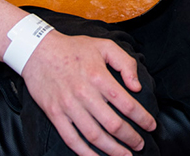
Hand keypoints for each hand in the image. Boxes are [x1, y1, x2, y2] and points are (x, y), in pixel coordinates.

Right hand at [22, 30, 156, 155]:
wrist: (39, 51)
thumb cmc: (74, 48)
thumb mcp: (105, 46)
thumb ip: (125, 63)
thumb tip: (136, 86)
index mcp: (99, 77)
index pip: (126, 104)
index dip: (142, 118)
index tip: (151, 125)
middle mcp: (85, 94)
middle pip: (112, 124)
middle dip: (130, 138)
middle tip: (140, 145)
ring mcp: (69, 107)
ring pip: (94, 136)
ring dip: (112, 150)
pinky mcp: (55, 115)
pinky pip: (71, 139)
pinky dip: (85, 152)